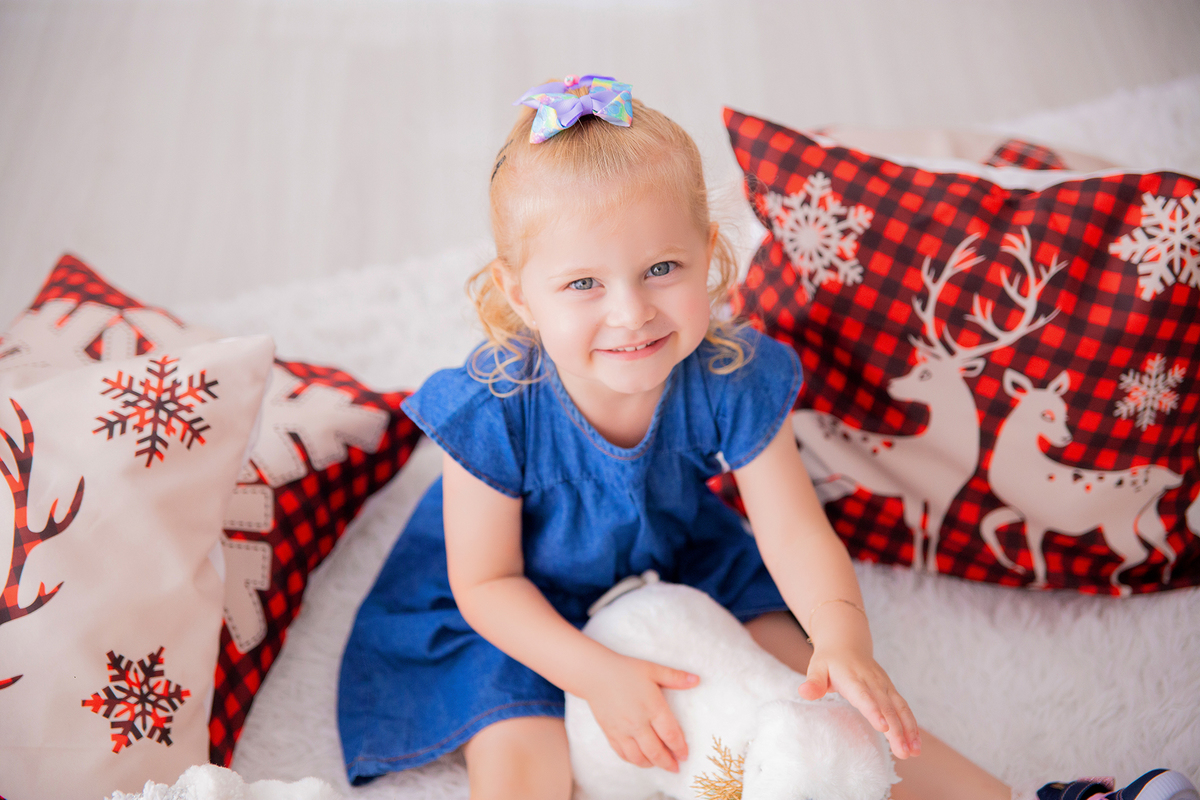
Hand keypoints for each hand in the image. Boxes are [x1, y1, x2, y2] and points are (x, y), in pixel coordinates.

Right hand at [582, 653, 698, 772]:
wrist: (594, 673)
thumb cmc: (625, 670)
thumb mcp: (653, 669)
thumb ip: (675, 677)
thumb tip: (697, 680)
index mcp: (652, 707)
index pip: (670, 735)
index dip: (680, 748)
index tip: (685, 755)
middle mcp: (638, 723)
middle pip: (656, 751)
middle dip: (668, 763)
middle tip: (675, 767)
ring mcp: (622, 730)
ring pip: (639, 757)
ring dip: (652, 764)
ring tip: (659, 763)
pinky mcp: (610, 733)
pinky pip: (623, 754)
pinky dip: (634, 760)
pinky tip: (640, 759)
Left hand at [798, 644, 920, 759]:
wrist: (847, 643)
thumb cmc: (829, 660)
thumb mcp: (816, 667)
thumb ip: (813, 682)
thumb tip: (804, 692)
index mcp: (852, 678)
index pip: (864, 696)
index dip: (874, 711)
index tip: (883, 727)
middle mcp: (872, 682)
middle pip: (886, 707)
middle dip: (896, 730)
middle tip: (903, 753)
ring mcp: (884, 686)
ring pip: (899, 708)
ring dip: (908, 730)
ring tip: (913, 752)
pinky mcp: (891, 690)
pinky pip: (903, 708)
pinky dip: (911, 725)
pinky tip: (915, 744)